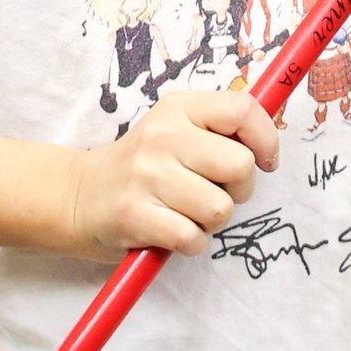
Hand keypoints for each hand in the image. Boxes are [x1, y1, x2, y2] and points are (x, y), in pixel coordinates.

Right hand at [66, 88, 279, 264]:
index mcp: (178, 108)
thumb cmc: (142, 166)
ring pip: (220, 208)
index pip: (242, 109)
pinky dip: (191, 242)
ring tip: (187, 213)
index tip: (264, 160)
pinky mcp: (135, 216)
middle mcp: (162, 136)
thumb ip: (220, 128)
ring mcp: (146, 176)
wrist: (79, 196)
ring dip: (212, 221)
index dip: (266, 138)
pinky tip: (171, 231)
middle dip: (240, 189)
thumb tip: (271, 141)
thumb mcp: (175, 128)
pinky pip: (193, 237)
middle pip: (239, 165)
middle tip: (216, 192)